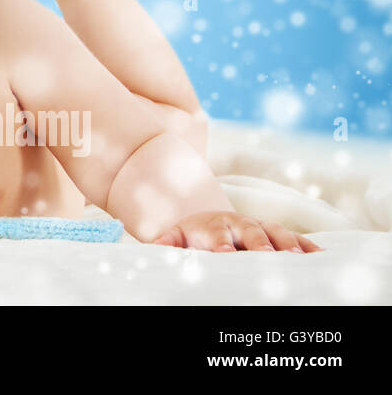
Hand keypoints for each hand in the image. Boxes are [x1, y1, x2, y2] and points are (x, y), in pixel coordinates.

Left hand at [151, 211, 324, 252]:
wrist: (208, 218)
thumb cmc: (192, 236)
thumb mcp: (175, 237)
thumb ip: (166, 243)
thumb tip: (153, 246)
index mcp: (212, 227)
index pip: (216, 236)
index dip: (221, 244)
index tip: (226, 254)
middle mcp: (239, 224)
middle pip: (251, 233)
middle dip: (259, 244)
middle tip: (268, 256)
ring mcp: (260, 227)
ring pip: (277, 233)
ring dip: (288, 245)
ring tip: (297, 258)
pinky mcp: (277, 234)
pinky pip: (297, 239)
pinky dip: (310, 247)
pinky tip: (323, 257)